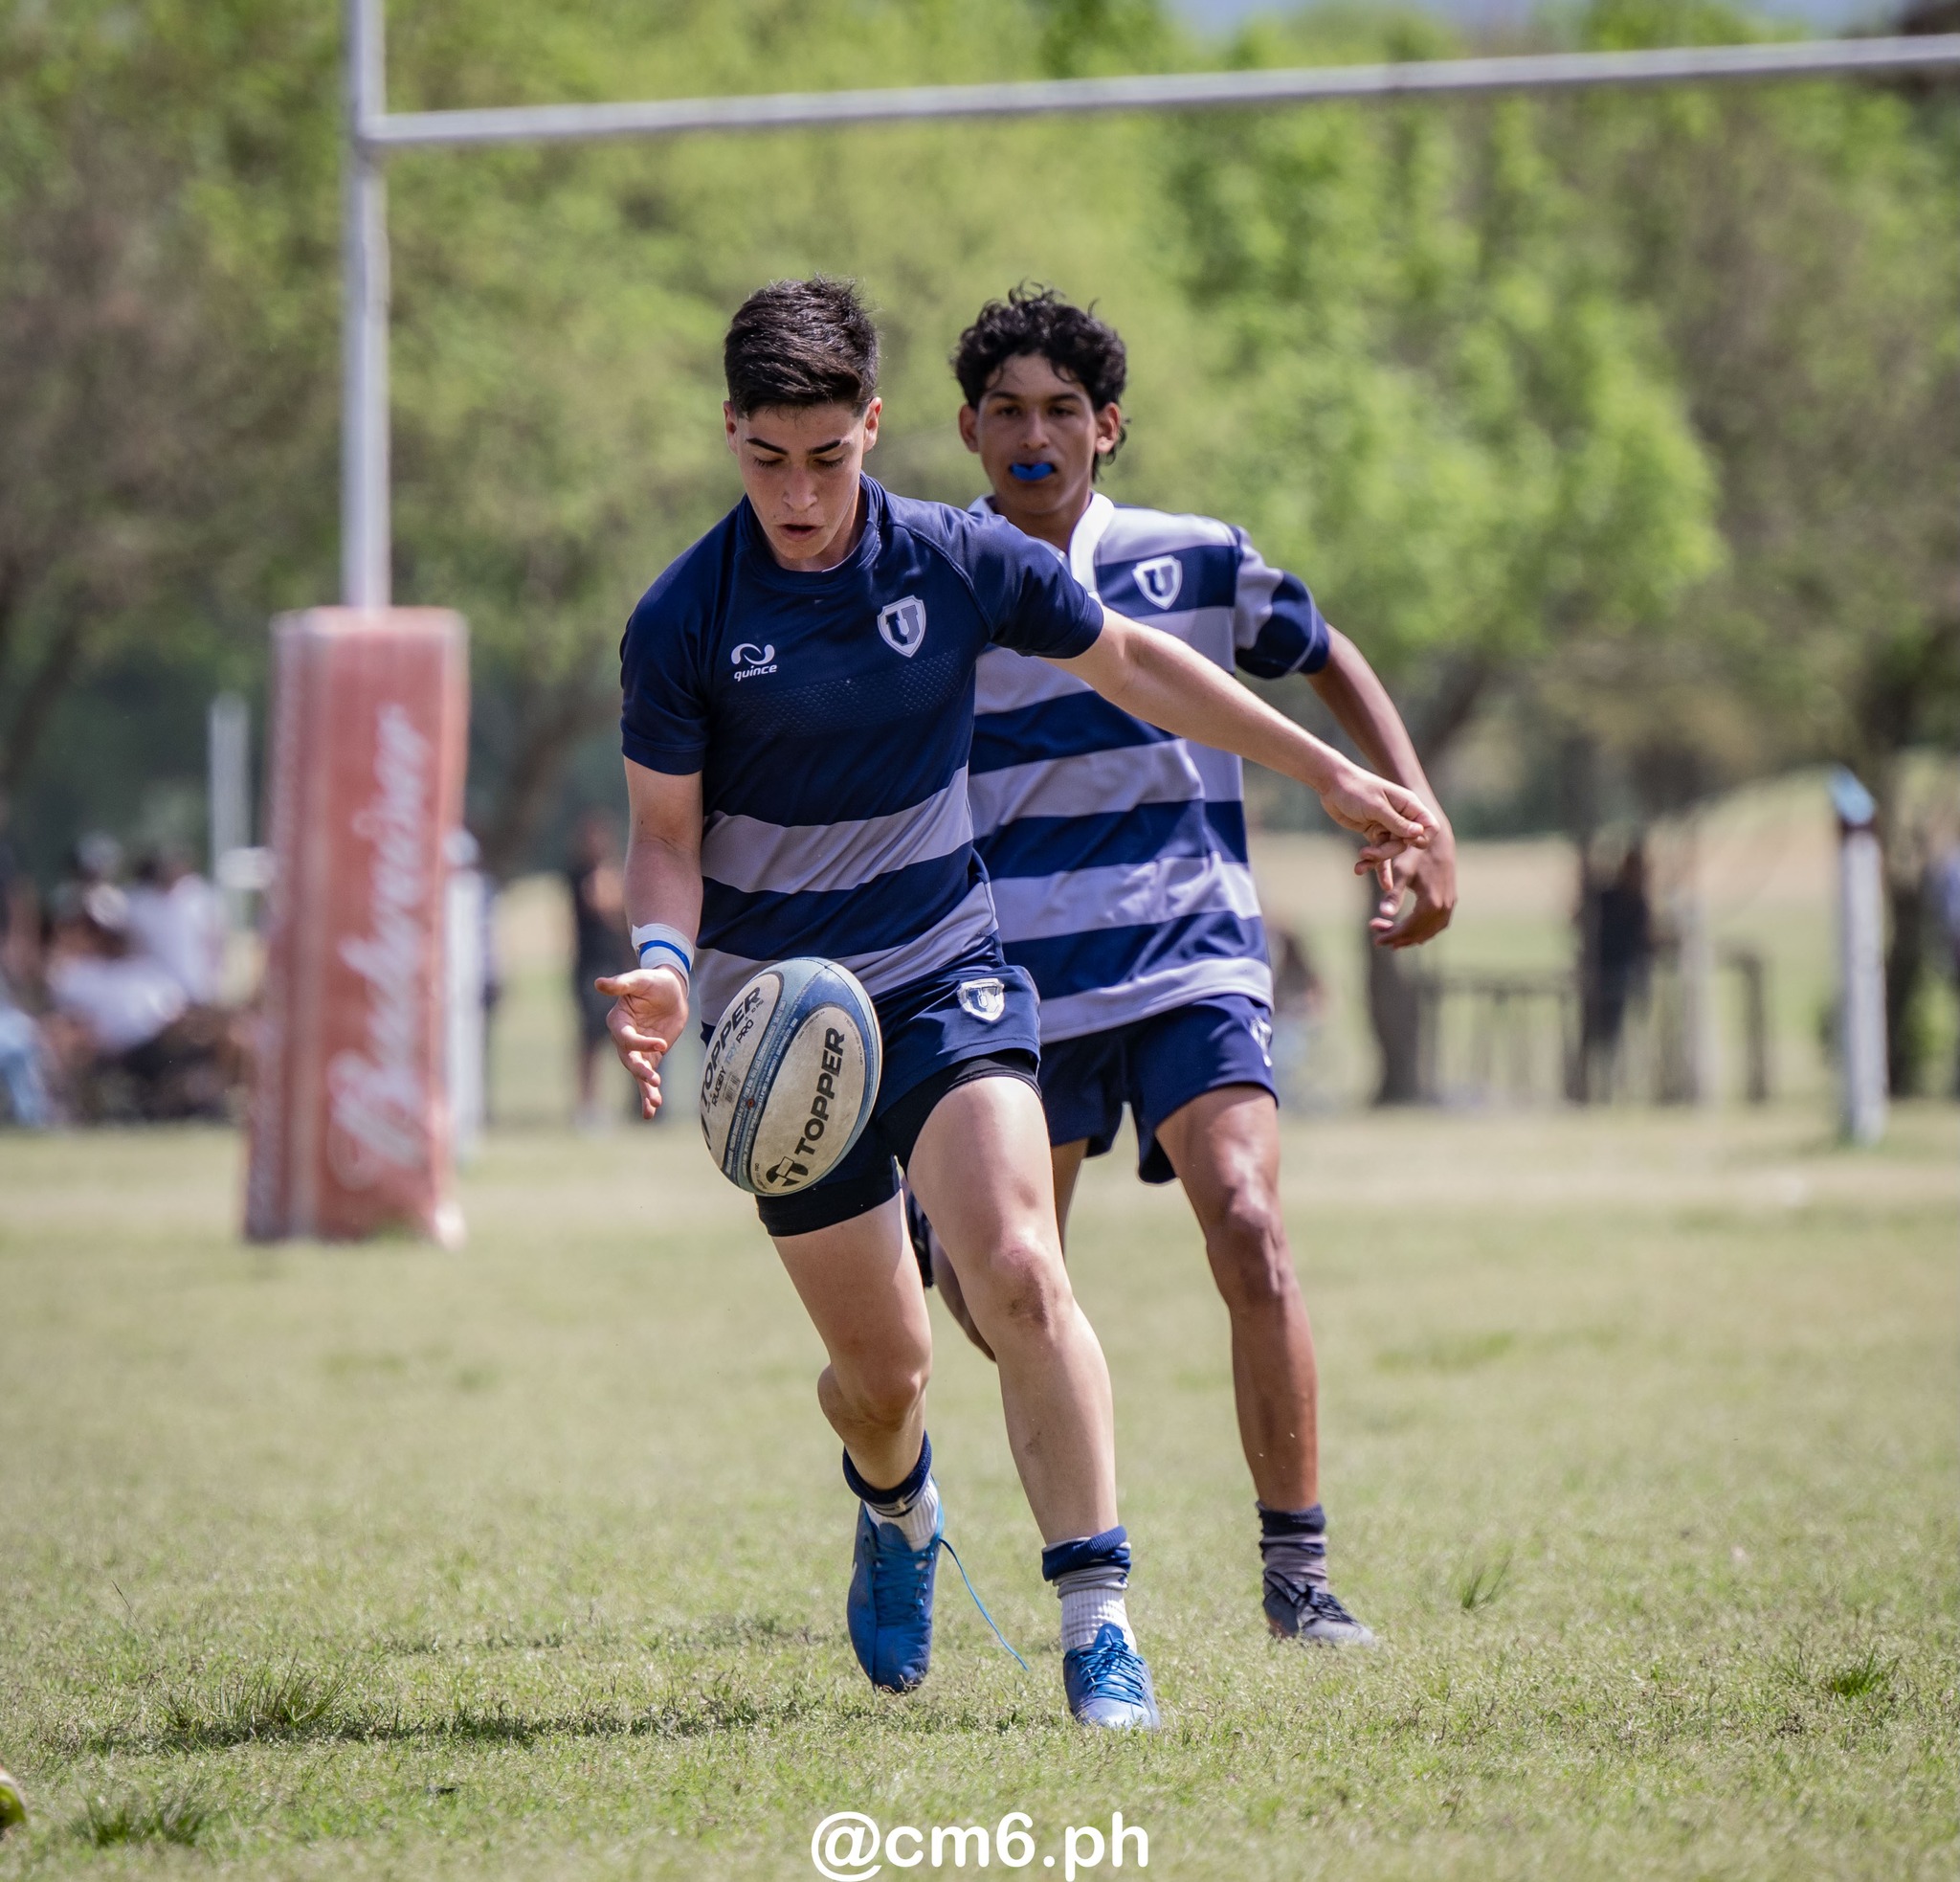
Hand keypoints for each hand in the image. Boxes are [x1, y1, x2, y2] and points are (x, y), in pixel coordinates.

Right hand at [594, 964, 687, 1119]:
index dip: (641, 1043)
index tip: (662, 1043)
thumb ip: (621, 985)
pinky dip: (649, 1093)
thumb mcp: (640, 979)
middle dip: (640, 1071)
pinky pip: (648, 1078)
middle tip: (653, 1079)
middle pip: (629, 1060)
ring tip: (654, 1103)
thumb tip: (599, 983)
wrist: (671, 990)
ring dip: (645, 1088)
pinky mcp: (651, 1057)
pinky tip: (652, 1109)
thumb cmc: (653, 981)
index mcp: (618, 1021)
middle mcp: (623, 1039)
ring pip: (637, 1073)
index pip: (625, 1038)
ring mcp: (637, 1050)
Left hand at [1314, 760, 1435, 889]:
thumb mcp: (1376, 806)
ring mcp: (1387, 825)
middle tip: (1369, 852)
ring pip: (1390, 850)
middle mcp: (1401, 816)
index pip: (1429, 826)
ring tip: (1361, 858)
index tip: (1407, 842)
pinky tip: (1361, 871)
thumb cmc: (1356, 789)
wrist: (1332, 786)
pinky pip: (1378, 851)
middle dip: (1388, 851)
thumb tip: (1419, 833)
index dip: (1422, 838)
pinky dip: (1371, 863)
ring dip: (1376, 858)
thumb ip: (1397, 822)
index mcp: (1408, 805)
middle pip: (1406, 843)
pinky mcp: (1374, 832)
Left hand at [1369, 821, 1457, 948]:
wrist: (1437, 837)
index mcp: (1431, 903)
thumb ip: (1393, 894)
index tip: (1375, 938)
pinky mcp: (1451, 899)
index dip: (1391, 936)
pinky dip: (1424, 929)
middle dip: (1398, 938)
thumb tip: (1383, 913)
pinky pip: (1439, 923)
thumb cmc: (1414, 852)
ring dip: (1411, 936)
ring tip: (1391, 935)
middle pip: (1419, 933)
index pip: (1409, 929)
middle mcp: (1444, 907)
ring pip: (1430, 931)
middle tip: (1378, 937)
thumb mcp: (1401, 871)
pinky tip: (1410, 927)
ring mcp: (1449, 904)